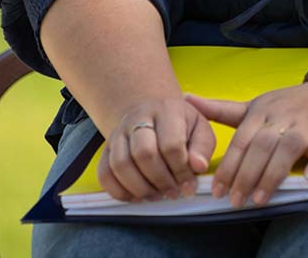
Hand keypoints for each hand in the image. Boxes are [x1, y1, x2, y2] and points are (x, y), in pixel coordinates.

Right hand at [98, 96, 216, 202]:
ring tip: (157, 195)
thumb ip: (203, 147)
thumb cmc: (179, 125)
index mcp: (166, 110)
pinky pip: (105, 174)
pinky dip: (120, 191)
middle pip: (143, 153)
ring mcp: (118, 133)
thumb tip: (198, 166)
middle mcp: (138, 119)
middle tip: (173, 192)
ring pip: (121, 165)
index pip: (171, 144)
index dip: (181, 170)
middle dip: (160, 180)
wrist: (151, 113)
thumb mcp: (200, 128)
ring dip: (140, 188)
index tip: (189, 184)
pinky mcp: (105, 150)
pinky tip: (137, 196)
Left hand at [188, 81, 307, 207]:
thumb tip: (186, 99)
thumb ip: (223, 109)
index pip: (241, 140)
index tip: (217, 190)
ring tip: (260, 198)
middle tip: (235, 200)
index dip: (228, 166)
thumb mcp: (258, 104)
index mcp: (262, 111)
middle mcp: (283, 117)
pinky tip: (307, 178)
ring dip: (272, 174)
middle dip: (245, 175)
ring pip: (288, 148)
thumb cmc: (292, 104)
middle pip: (261, 146)